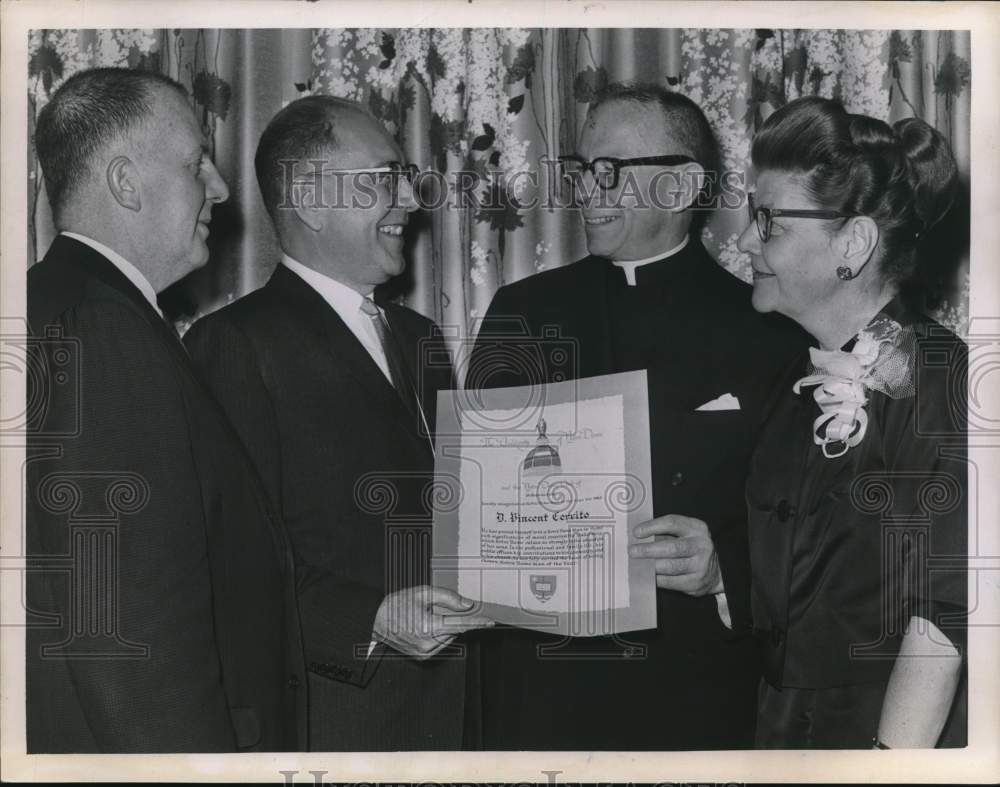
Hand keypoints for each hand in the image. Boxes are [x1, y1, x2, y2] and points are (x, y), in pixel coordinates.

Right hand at [372, 585, 493, 659]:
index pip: (460, 624)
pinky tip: (424, 627)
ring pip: (448, 637)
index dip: (477, 621)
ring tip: (426, 618)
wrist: (376, 621)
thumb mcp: (422, 593)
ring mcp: (425, 652)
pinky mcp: (422, 657)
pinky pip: (440, 644)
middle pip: (455, 630)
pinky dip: (439, 635)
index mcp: (428, 626)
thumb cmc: (396, 605)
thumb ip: (447, 598)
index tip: (490, 621)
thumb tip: (466, 604)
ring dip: (445, 627)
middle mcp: (428, 643)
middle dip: (453, 619)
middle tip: (437, 610)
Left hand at [630, 514, 722, 595]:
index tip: (636, 532)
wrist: (718, 570)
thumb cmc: (693, 547)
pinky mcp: (695, 583)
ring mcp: (700, 566)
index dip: (652, 527)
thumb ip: (666, 533)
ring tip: (636, 564)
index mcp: (697, 528)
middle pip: (672, 547)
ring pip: (671, 566)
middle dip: (649, 550)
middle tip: (632, 551)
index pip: (673, 523)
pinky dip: (656, 579)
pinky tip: (646, 576)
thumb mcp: (686, 533)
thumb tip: (638, 537)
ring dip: (651, 566)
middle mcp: (701, 546)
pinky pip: (671, 582)